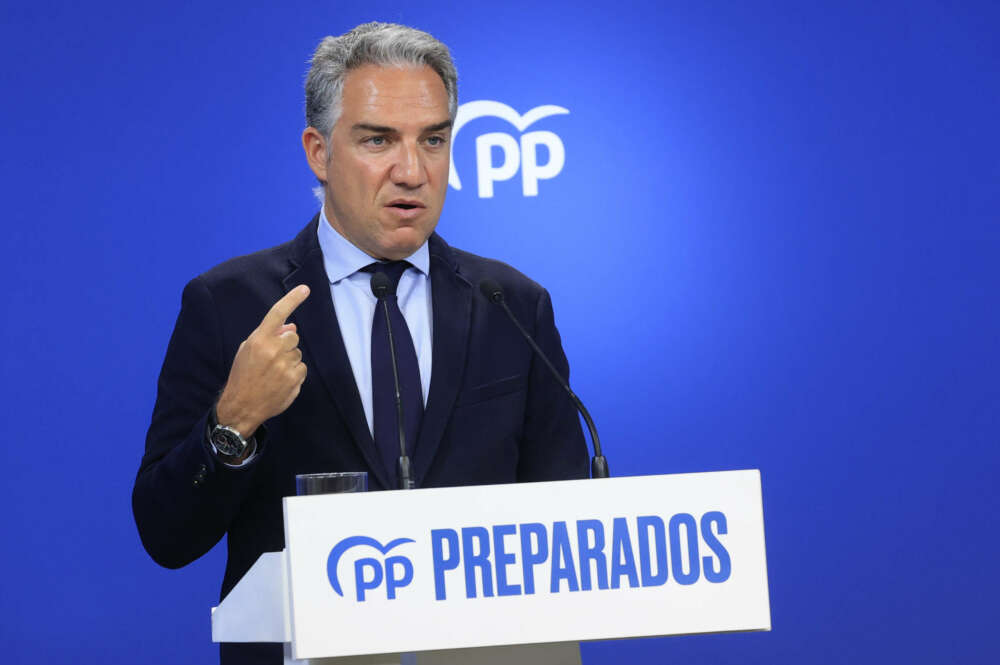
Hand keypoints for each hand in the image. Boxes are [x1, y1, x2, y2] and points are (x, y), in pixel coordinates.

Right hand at [216, 285, 309, 436]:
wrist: (242, 406)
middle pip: (293, 336)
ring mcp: (285, 365)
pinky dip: (294, 373)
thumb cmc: (242, 375)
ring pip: (298, 353)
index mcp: (259, 340)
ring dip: (289, 359)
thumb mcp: (247, 350)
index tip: (305, 289)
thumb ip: (268, 336)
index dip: (292, 300)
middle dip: (286, 344)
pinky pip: (302, 368)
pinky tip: (280, 381)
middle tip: (273, 357)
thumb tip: (292, 326)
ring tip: (274, 372)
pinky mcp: (295, 379)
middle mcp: (273, 350)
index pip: (277, 314)